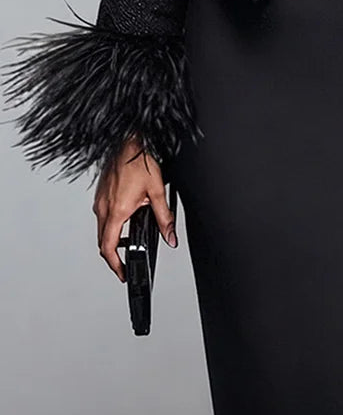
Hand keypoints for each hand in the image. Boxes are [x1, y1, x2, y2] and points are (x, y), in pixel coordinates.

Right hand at [92, 137, 177, 282]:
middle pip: (103, 241)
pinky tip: (125, 219)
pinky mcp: (101, 194)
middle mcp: (104, 208)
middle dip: (113, 256)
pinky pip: (103, 215)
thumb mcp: (157, 192)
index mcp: (117, 211)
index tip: (122, 273)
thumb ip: (164, 218)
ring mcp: (100, 201)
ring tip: (128, 242)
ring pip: (102, 228)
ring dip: (112, 239)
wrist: (128, 141)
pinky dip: (111, 224)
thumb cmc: (139, 161)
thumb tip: (170, 237)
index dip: (115, 265)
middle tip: (125, 264)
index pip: (108, 248)